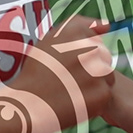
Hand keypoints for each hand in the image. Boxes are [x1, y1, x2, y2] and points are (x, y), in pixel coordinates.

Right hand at [0, 16, 119, 132]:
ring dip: (93, 82)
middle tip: (66, 79)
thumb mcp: (51, 41)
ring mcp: (96, 70)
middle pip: (102, 55)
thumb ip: (80, 27)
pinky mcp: (102, 92)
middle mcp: (87, 47)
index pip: (92, 36)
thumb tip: (107, 26)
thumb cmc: (36, 74)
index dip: (79, 51)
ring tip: (69, 90)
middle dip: (89, 66)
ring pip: (107, 75)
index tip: (65, 62)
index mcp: (73, 32)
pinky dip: (93, 100)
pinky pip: (105, 93)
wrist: (24, 106)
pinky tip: (74, 101)